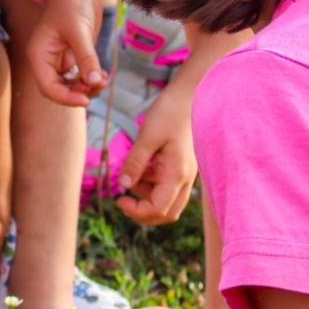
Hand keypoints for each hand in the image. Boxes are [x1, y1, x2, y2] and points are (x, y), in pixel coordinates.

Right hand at [20, 0, 107, 108]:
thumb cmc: (71, 1)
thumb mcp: (79, 30)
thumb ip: (86, 57)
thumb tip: (93, 82)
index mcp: (39, 55)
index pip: (48, 88)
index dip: (66, 98)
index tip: (86, 98)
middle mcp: (47, 60)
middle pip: (60, 90)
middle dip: (79, 93)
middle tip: (99, 86)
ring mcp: (61, 58)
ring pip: (72, 85)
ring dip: (88, 87)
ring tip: (104, 79)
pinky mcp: (74, 54)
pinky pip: (81, 74)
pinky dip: (92, 78)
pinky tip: (103, 74)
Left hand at [115, 90, 198, 226]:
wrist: (190, 94)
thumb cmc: (170, 111)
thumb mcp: (148, 136)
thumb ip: (136, 162)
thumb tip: (123, 185)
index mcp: (178, 173)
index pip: (159, 209)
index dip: (137, 211)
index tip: (118, 198)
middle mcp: (185, 178)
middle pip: (166, 213)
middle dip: (143, 212)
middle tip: (122, 198)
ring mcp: (186, 173)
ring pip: (167, 201)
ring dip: (147, 197)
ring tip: (131, 174)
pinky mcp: (182, 166)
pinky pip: (168, 186)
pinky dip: (152, 185)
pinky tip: (141, 167)